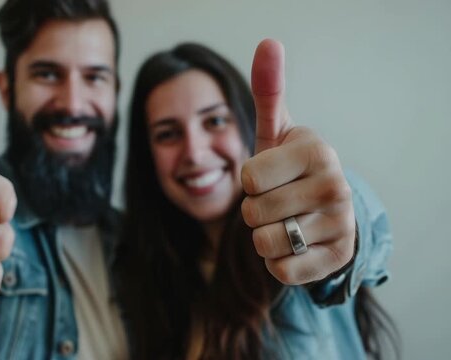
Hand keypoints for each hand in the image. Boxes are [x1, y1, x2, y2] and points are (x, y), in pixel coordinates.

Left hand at [241, 39, 355, 284]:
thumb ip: (268, 90)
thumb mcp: (277, 131)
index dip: (249, 180)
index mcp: (317, 150)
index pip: (249, 177)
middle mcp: (335, 185)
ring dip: (263, 237)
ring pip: (264, 243)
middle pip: (253, 212)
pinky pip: (281, 271)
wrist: (324, 211)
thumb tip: (268, 42)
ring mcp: (340, 224)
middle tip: (277, 200)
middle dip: (254, 210)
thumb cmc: (289, 168)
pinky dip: (277, 262)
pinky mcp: (336, 259)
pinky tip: (295, 245)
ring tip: (285, 221)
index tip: (270, 174)